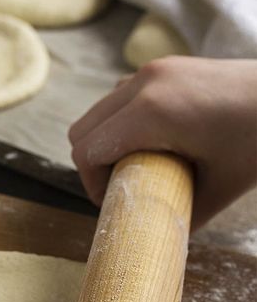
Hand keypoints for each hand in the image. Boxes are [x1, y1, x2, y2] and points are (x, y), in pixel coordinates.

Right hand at [69, 58, 256, 227]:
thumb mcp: (219, 190)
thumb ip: (179, 214)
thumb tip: (157, 234)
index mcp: (150, 113)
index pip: (87, 150)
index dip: (91, 183)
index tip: (113, 202)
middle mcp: (143, 83)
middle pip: (82, 129)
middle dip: (93, 165)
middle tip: (121, 186)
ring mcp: (153, 70)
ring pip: (99, 111)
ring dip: (107, 141)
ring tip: (137, 163)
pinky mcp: (164, 66)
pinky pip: (122, 97)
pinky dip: (123, 122)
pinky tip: (153, 139)